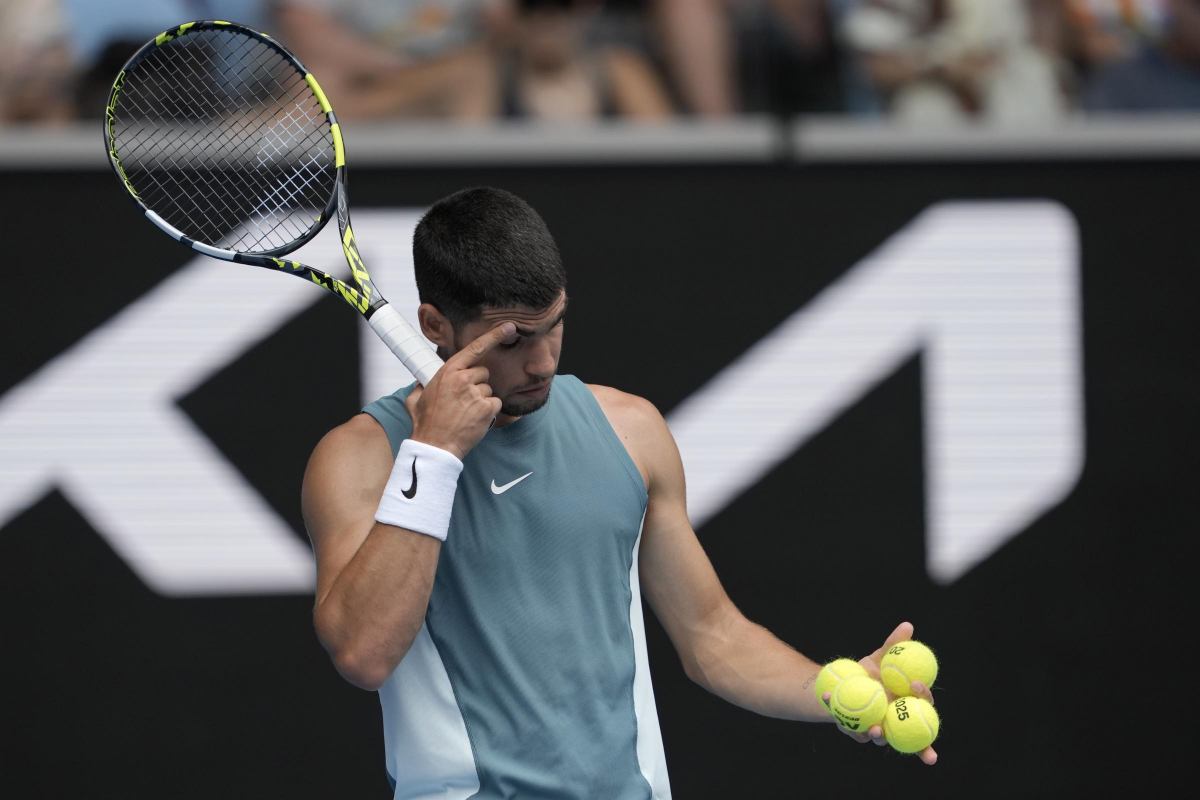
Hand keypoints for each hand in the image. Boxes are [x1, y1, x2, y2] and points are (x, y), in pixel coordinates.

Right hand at [406, 322, 515, 459]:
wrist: (435, 446)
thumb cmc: (425, 424)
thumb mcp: (415, 399)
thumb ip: (421, 386)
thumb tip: (420, 382)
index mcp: (448, 372)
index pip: (475, 348)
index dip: (493, 336)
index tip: (508, 327)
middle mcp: (463, 379)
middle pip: (483, 373)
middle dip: (477, 384)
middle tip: (463, 401)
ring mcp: (476, 394)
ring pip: (489, 390)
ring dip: (481, 400)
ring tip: (466, 413)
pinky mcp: (487, 408)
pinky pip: (496, 404)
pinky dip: (489, 412)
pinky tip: (475, 420)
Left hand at [822, 621, 938, 765]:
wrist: (845, 681)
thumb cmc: (871, 671)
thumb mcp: (881, 657)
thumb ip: (894, 645)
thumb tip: (907, 625)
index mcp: (908, 703)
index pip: (924, 702)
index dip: (924, 695)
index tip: (916, 684)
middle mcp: (897, 720)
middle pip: (911, 733)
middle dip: (918, 742)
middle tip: (912, 717)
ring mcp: (878, 728)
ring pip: (881, 737)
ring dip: (878, 735)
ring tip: (874, 729)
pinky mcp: (857, 732)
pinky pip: (851, 728)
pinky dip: (842, 720)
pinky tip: (835, 705)